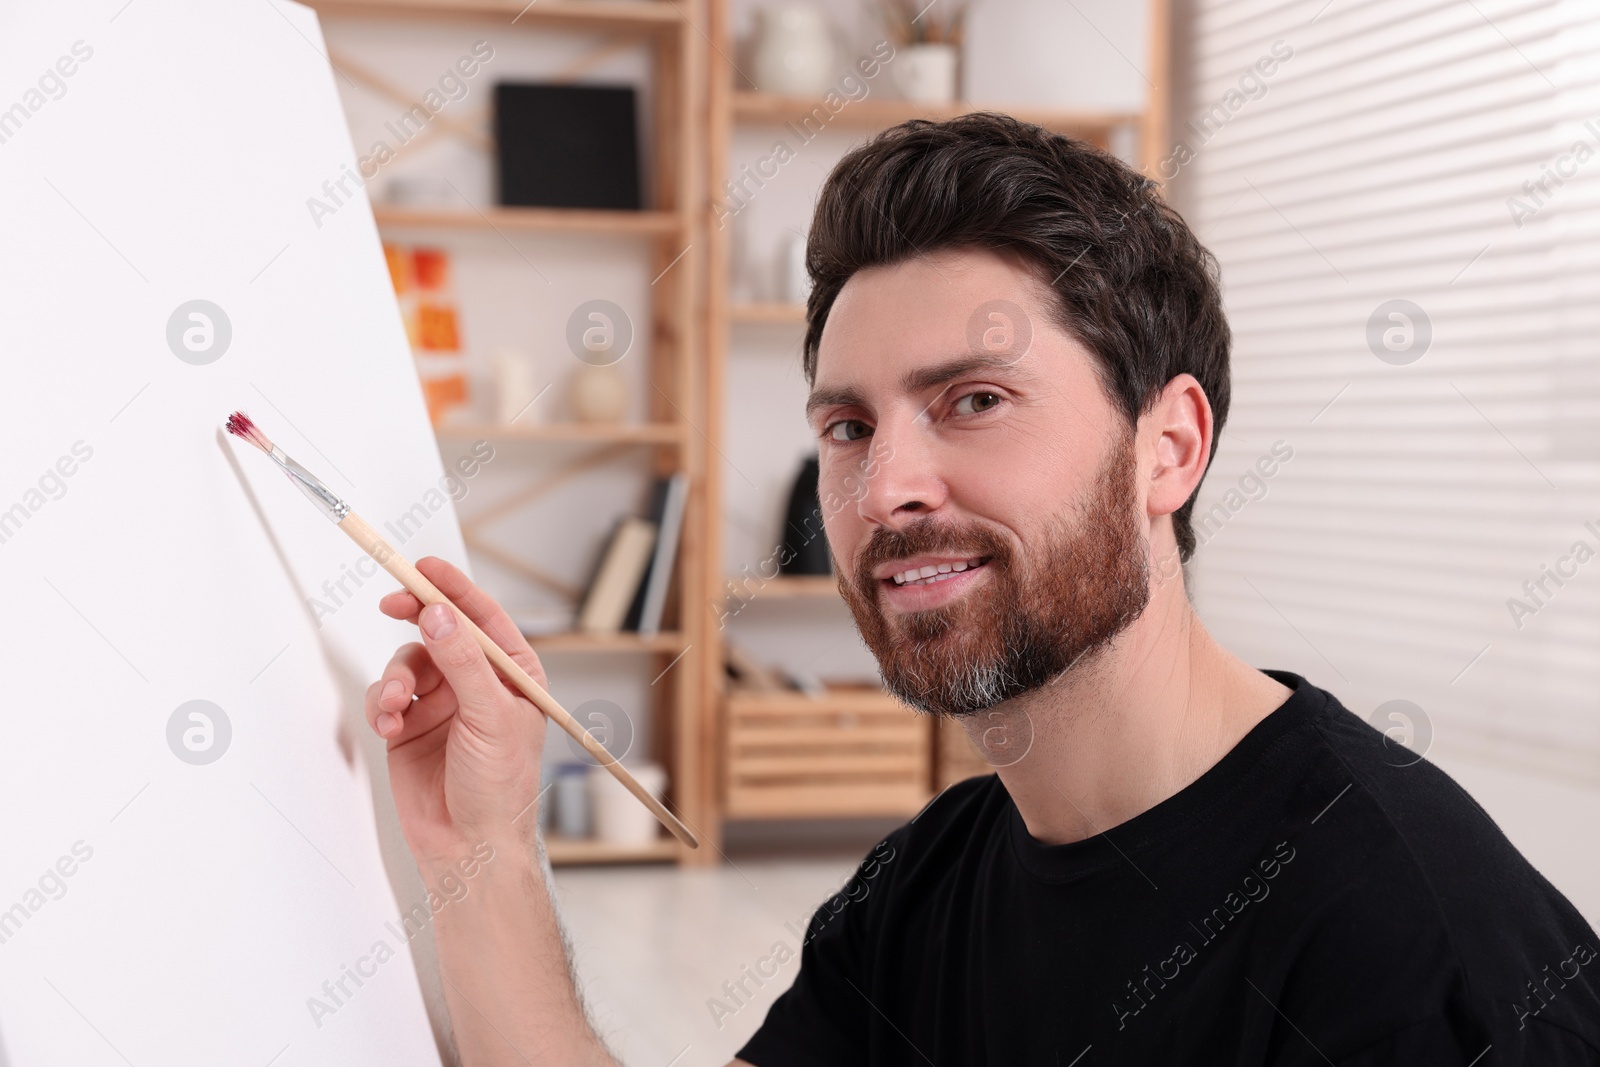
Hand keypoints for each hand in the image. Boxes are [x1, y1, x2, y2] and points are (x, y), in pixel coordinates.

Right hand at [363, 557, 546, 865]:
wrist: (469, 847)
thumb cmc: (500, 789)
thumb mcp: (489, 716)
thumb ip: (461, 662)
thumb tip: (438, 614)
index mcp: (512, 674)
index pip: (481, 616)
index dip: (452, 588)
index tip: (422, 567)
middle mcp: (477, 682)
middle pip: (439, 629)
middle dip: (414, 615)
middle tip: (392, 602)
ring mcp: (442, 703)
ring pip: (407, 662)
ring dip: (395, 678)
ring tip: (396, 706)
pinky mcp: (410, 725)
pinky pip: (386, 695)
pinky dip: (381, 703)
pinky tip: (388, 724)